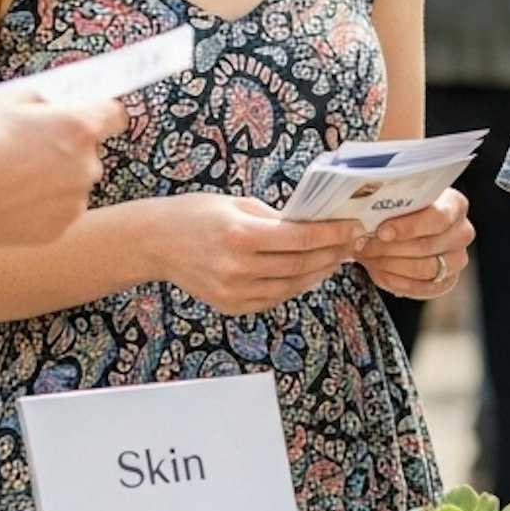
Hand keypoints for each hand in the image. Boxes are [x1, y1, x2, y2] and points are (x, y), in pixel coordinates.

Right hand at [0, 90, 124, 245]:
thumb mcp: (2, 100)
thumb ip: (40, 98)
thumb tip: (52, 102)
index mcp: (79, 127)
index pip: (115, 115)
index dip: (99, 113)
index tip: (84, 117)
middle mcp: (88, 165)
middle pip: (89, 151)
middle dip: (66, 148)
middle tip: (26, 150)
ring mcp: (75, 199)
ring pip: (73, 183)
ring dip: (54, 179)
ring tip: (13, 178)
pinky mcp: (58, 228)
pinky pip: (57, 210)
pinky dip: (40, 206)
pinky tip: (11, 200)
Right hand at [158, 195, 367, 314]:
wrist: (154, 243)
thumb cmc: (197, 215)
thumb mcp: (238, 204)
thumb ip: (277, 217)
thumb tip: (314, 223)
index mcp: (241, 236)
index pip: (302, 239)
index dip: (334, 234)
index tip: (355, 227)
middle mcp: (238, 268)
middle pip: (302, 265)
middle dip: (334, 253)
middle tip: (353, 243)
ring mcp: (234, 291)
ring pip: (292, 286)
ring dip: (320, 272)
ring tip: (336, 258)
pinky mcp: (231, 306)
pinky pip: (274, 298)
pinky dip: (296, 286)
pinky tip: (309, 273)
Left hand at [357, 188, 474, 301]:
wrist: (400, 227)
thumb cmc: (397, 209)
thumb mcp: (391, 199)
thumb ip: (381, 208)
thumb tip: (361, 225)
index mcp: (455, 205)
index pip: (438, 218)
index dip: (408, 227)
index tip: (382, 232)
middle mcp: (462, 232)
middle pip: (428, 246)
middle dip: (390, 248)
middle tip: (364, 245)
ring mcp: (457, 259)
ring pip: (426, 269)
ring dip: (391, 265)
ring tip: (369, 257)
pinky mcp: (448, 280)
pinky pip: (424, 288)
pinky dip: (398, 282)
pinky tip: (379, 272)